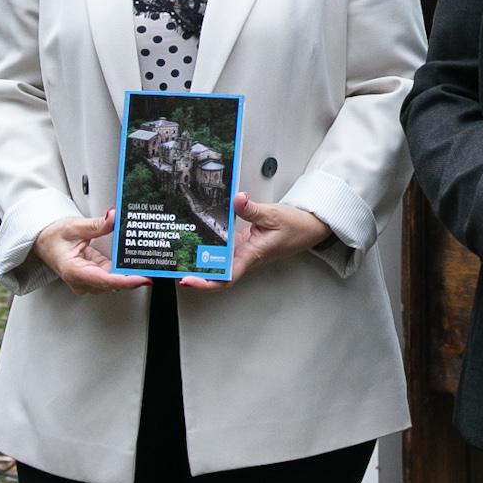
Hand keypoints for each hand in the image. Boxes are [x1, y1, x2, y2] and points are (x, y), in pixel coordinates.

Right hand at [33, 208, 148, 294]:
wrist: (43, 242)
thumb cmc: (54, 237)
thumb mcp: (74, 226)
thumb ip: (96, 224)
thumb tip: (112, 217)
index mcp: (74, 271)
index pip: (105, 280)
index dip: (126, 281)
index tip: (143, 279)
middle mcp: (81, 281)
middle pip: (112, 283)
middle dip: (133, 276)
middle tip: (153, 265)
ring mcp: (87, 282)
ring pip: (114, 282)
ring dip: (129, 274)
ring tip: (146, 263)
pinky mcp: (93, 278)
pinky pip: (111, 276)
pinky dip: (122, 271)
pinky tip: (134, 264)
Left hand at [181, 193, 333, 289]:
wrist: (310, 227)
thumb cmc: (296, 226)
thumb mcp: (273, 214)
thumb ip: (252, 209)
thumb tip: (237, 200)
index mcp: (251, 255)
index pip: (226, 278)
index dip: (205, 283)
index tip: (188, 280)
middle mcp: (245, 257)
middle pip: (217, 274)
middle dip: (195, 273)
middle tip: (173, 267)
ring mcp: (244, 252)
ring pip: (219, 263)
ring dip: (201, 261)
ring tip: (179, 255)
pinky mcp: (245, 244)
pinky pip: (225, 250)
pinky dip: (211, 247)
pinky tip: (199, 239)